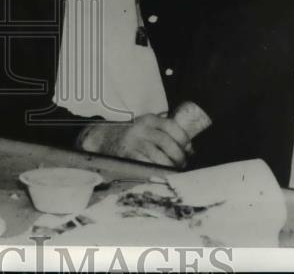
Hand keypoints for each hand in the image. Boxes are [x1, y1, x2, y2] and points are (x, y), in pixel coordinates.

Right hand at [78, 113, 194, 168]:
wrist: (103, 138)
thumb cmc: (132, 136)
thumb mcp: (147, 128)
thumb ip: (166, 134)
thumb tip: (190, 150)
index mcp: (149, 119)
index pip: (172, 127)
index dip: (184, 140)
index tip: (188, 150)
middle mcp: (142, 128)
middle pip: (168, 143)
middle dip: (178, 157)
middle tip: (180, 164)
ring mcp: (134, 142)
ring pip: (159, 157)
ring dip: (169, 167)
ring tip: (171, 171)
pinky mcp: (127, 155)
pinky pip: (147, 165)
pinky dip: (156, 172)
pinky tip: (159, 174)